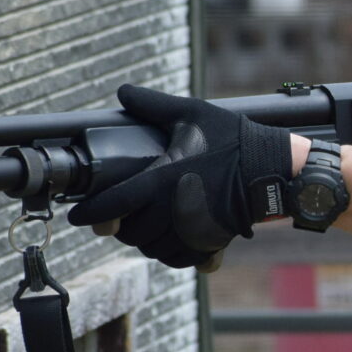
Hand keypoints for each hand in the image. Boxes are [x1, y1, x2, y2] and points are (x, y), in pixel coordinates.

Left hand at [67, 85, 292, 268]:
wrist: (273, 167)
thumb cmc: (233, 139)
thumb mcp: (192, 113)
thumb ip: (154, 105)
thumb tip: (124, 92)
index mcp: (161, 178)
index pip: (112, 204)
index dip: (89, 214)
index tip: (78, 216)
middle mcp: (173, 208)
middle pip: (130, 233)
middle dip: (119, 228)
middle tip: (118, 219)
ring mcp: (192, 228)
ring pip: (153, 249)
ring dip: (144, 242)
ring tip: (144, 229)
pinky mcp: (211, 241)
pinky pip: (180, 259)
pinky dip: (170, 255)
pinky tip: (170, 242)